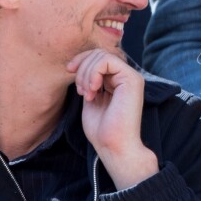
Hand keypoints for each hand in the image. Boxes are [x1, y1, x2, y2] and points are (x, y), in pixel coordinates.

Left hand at [67, 49, 157, 188]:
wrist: (114, 147)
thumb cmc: (102, 130)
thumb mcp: (90, 98)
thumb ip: (88, 81)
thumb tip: (78, 64)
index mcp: (116, 80)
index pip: (97, 56)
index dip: (80, 60)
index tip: (69, 71)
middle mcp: (126, 76)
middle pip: (98, 53)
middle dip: (82, 68)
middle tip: (80, 91)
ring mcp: (131, 76)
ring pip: (101, 55)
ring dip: (86, 73)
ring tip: (87, 94)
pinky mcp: (132, 79)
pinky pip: (107, 60)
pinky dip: (94, 72)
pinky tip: (93, 90)